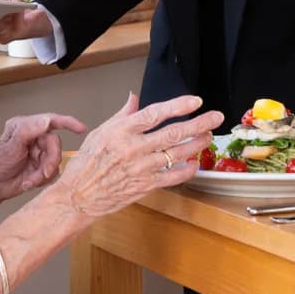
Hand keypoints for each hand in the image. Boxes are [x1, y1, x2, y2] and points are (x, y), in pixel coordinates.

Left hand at [0, 113, 87, 214]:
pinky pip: (52, 172)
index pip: (51, 121)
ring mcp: (39, 153)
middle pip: (55, 145)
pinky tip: (29, 182)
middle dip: (50, 161)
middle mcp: (35, 138)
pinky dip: (41, 179)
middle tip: (42, 173)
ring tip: (30, 180)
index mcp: (27, 127)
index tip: (81, 129)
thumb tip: (46, 121)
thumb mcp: (11, 145)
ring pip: (55, 160)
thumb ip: (28, 131)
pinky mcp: (42, 168)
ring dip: (43, 173)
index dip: (68, 123)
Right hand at [56, 93, 221, 216]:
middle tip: (216, 117)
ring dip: (196, 144)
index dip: (178, 106)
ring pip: (177, 153)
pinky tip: (195, 162)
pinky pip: (173, 176)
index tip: (195, 101)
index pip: (155, 114)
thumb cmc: (87, 164)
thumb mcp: (100, 132)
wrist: (78, 196)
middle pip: (173, 133)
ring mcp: (141, 168)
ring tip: (209, 136)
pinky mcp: (146, 186)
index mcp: (121, 131)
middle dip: (198, 123)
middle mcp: (133, 148)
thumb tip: (134, 97)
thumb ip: (122, 115)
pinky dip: (187, 170)